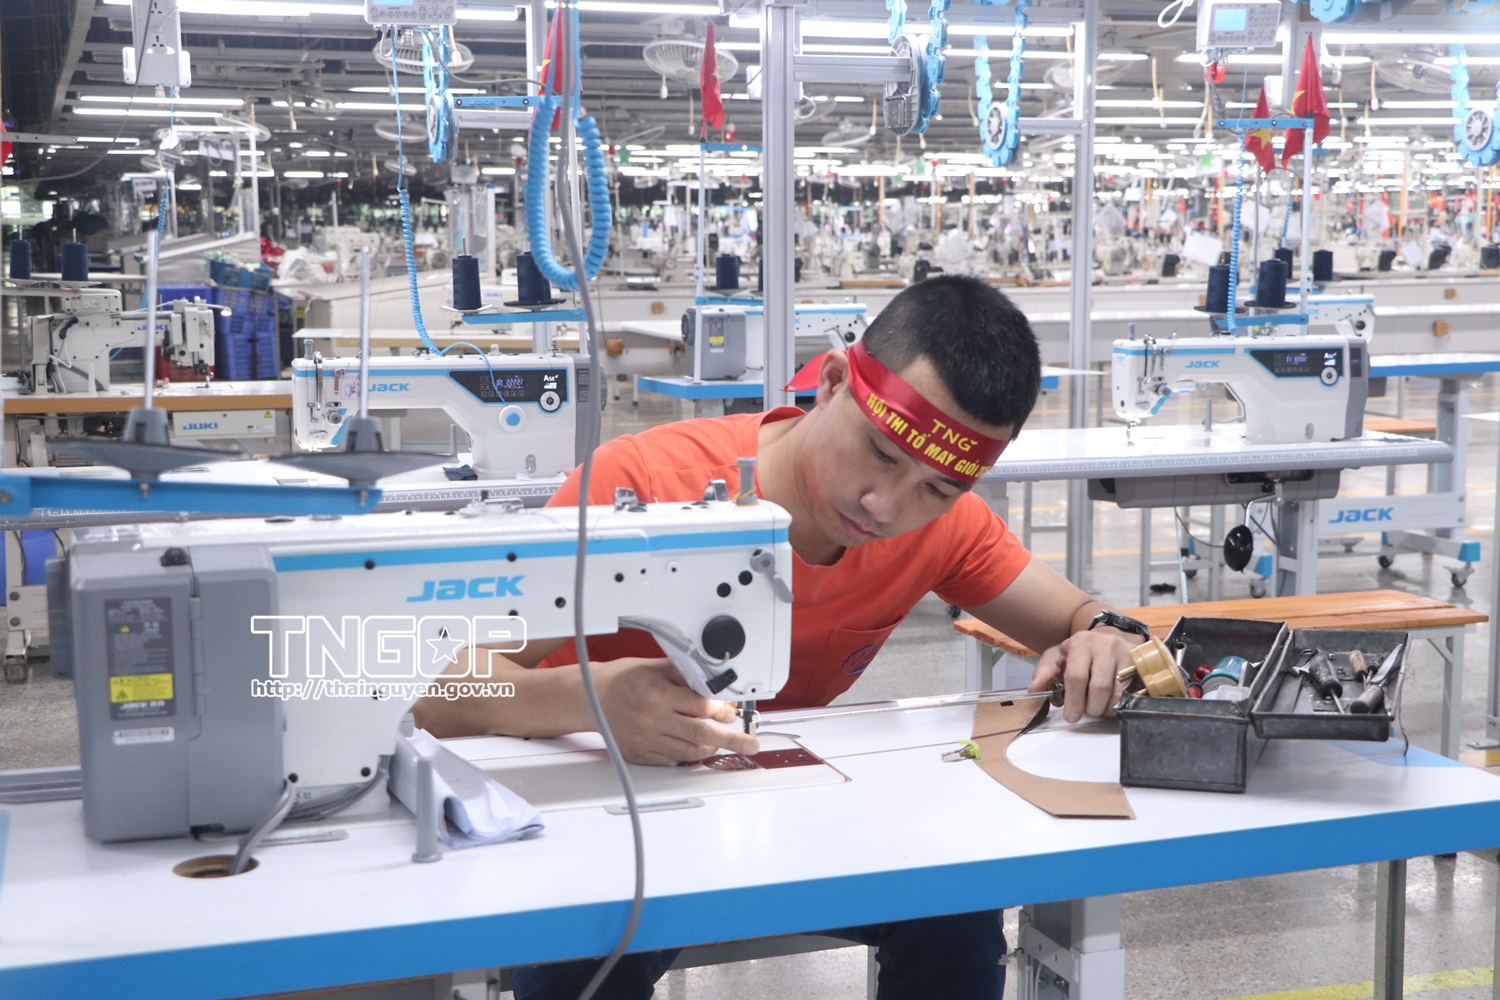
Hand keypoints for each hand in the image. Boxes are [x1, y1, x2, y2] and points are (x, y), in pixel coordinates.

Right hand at [591, 657, 759, 765]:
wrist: (590, 697)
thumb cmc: (624, 679)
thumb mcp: (657, 668)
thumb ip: (686, 677)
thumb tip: (716, 687)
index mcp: (658, 695)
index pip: (700, 707)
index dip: (721, 710)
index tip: (732, 712)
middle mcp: (652, 719)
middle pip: (700, 734)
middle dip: (731, 740)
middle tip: (750, 744)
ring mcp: (646, 740)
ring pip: (688, 752)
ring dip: (710, 749)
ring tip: (722, 744)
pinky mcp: (640, 754)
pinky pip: (672, 761)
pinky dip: (688, 757)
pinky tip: (697, 750)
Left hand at [1028, 627, 1137, 723]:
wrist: (1112, 637)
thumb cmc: (1082, 651)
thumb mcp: (1059, 655)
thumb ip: (1044, 671)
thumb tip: (1034, 689)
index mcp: (1082, 642)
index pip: (1076, 676)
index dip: (1073, 700)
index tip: (1071, 716)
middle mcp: (1106, 645)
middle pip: (1099, 688)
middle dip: (1091, 708)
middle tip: (1086, 712)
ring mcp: (1127, 654)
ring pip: (1118, 693)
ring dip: (1106, 708)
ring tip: (1099, 707)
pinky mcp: (1141, 664)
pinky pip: (1133, 693)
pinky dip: (1121, 704)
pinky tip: (1113, 703)